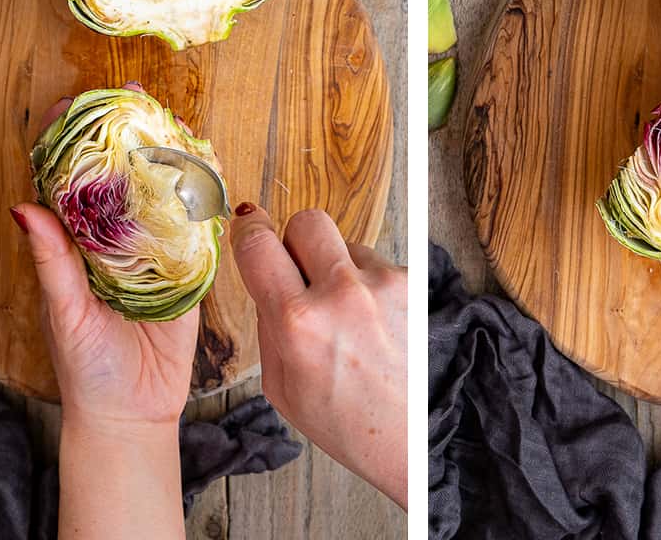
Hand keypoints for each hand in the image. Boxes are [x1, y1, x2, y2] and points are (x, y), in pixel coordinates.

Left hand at [10, 85, 193, 538]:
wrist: (133, 412)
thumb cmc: (85, 367)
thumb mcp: (63, 311)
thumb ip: (51, 261)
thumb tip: (23, 207)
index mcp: (78, 247)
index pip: (71, 182)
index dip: (71, 141)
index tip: (73, 104)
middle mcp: (117, 242)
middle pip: (122, 177)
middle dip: (128, 135)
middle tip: (135, 97)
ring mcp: (156, 253)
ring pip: (162, 195)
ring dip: (169, 158)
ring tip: (175, 122)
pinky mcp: (191, 271)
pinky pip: (200, 229)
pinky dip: (205, 198)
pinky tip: (211, 169)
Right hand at [230, 205, 406, 507]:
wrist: (408, 440)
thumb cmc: (343, 422)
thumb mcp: (280, 385)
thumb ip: (268, 323)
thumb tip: (264, 273)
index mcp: (297, 323)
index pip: (257, 243)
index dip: (247, 229)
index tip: (247, 224)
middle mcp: (342, 295)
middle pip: (307, 221)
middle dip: (296, 241)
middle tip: (300, 272)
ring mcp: (383, 285)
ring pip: (347, 245)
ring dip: (340, 270)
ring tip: (348, 319)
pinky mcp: (414, 284)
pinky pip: (377, 265)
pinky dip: (370, 287)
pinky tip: (375, 325)